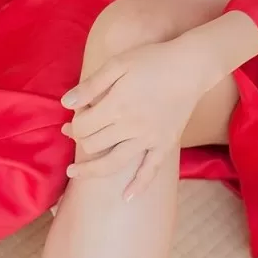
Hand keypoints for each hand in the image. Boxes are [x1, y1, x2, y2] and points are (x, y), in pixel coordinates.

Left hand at [61, 37, 213, 199]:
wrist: (191, 66)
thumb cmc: (152, 60)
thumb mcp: (118, 64)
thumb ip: (91, 86)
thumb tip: (66, 104)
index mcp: (117, 106)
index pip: (83, 126)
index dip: (73, 124)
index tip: (74, 118)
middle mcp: (131, 127)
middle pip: (94, 144)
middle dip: (80, 140)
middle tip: (74, 134)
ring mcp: (149, 139)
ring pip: (114, 163)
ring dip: (91, 171)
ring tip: (74, 174)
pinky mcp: (165, 144)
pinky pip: (150, 170)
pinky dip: (138, 186)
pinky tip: (126, 198)